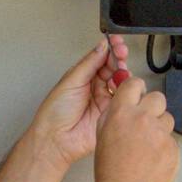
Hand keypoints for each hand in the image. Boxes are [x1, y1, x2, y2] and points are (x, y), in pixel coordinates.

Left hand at [27, 35, 131, 170]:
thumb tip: (102, 46)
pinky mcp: (110, 112)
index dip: (109, 49)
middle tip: (121, 54)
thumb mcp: (71, 80)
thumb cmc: (55, 112)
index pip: (100, 58)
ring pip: (120, 81)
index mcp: (82, 76)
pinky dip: (126, 89)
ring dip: (123, 72)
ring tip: (120, 70)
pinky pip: (123, 98)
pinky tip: (123, 84)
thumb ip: (89, 63)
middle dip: (118, 58)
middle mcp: (93, 86)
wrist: (56, 139)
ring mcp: (103, 99)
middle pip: (112, 67)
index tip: (116, 42)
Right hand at [92, 75, 178, 181]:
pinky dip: (164, 149)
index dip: (137, 89)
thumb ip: (114, 114)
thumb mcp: (102, 135)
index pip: (134, 84)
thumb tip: (124, 103)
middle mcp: (143, 119)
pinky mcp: (173, 149)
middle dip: (153, 108)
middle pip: (158, 98)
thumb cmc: (110, 171)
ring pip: (167, 120)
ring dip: (159, 129)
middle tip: (146, 122)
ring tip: (147, 147)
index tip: (138, 94)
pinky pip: (171, 141)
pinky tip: (152, 160)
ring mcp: (161, 134)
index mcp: (122, 113)